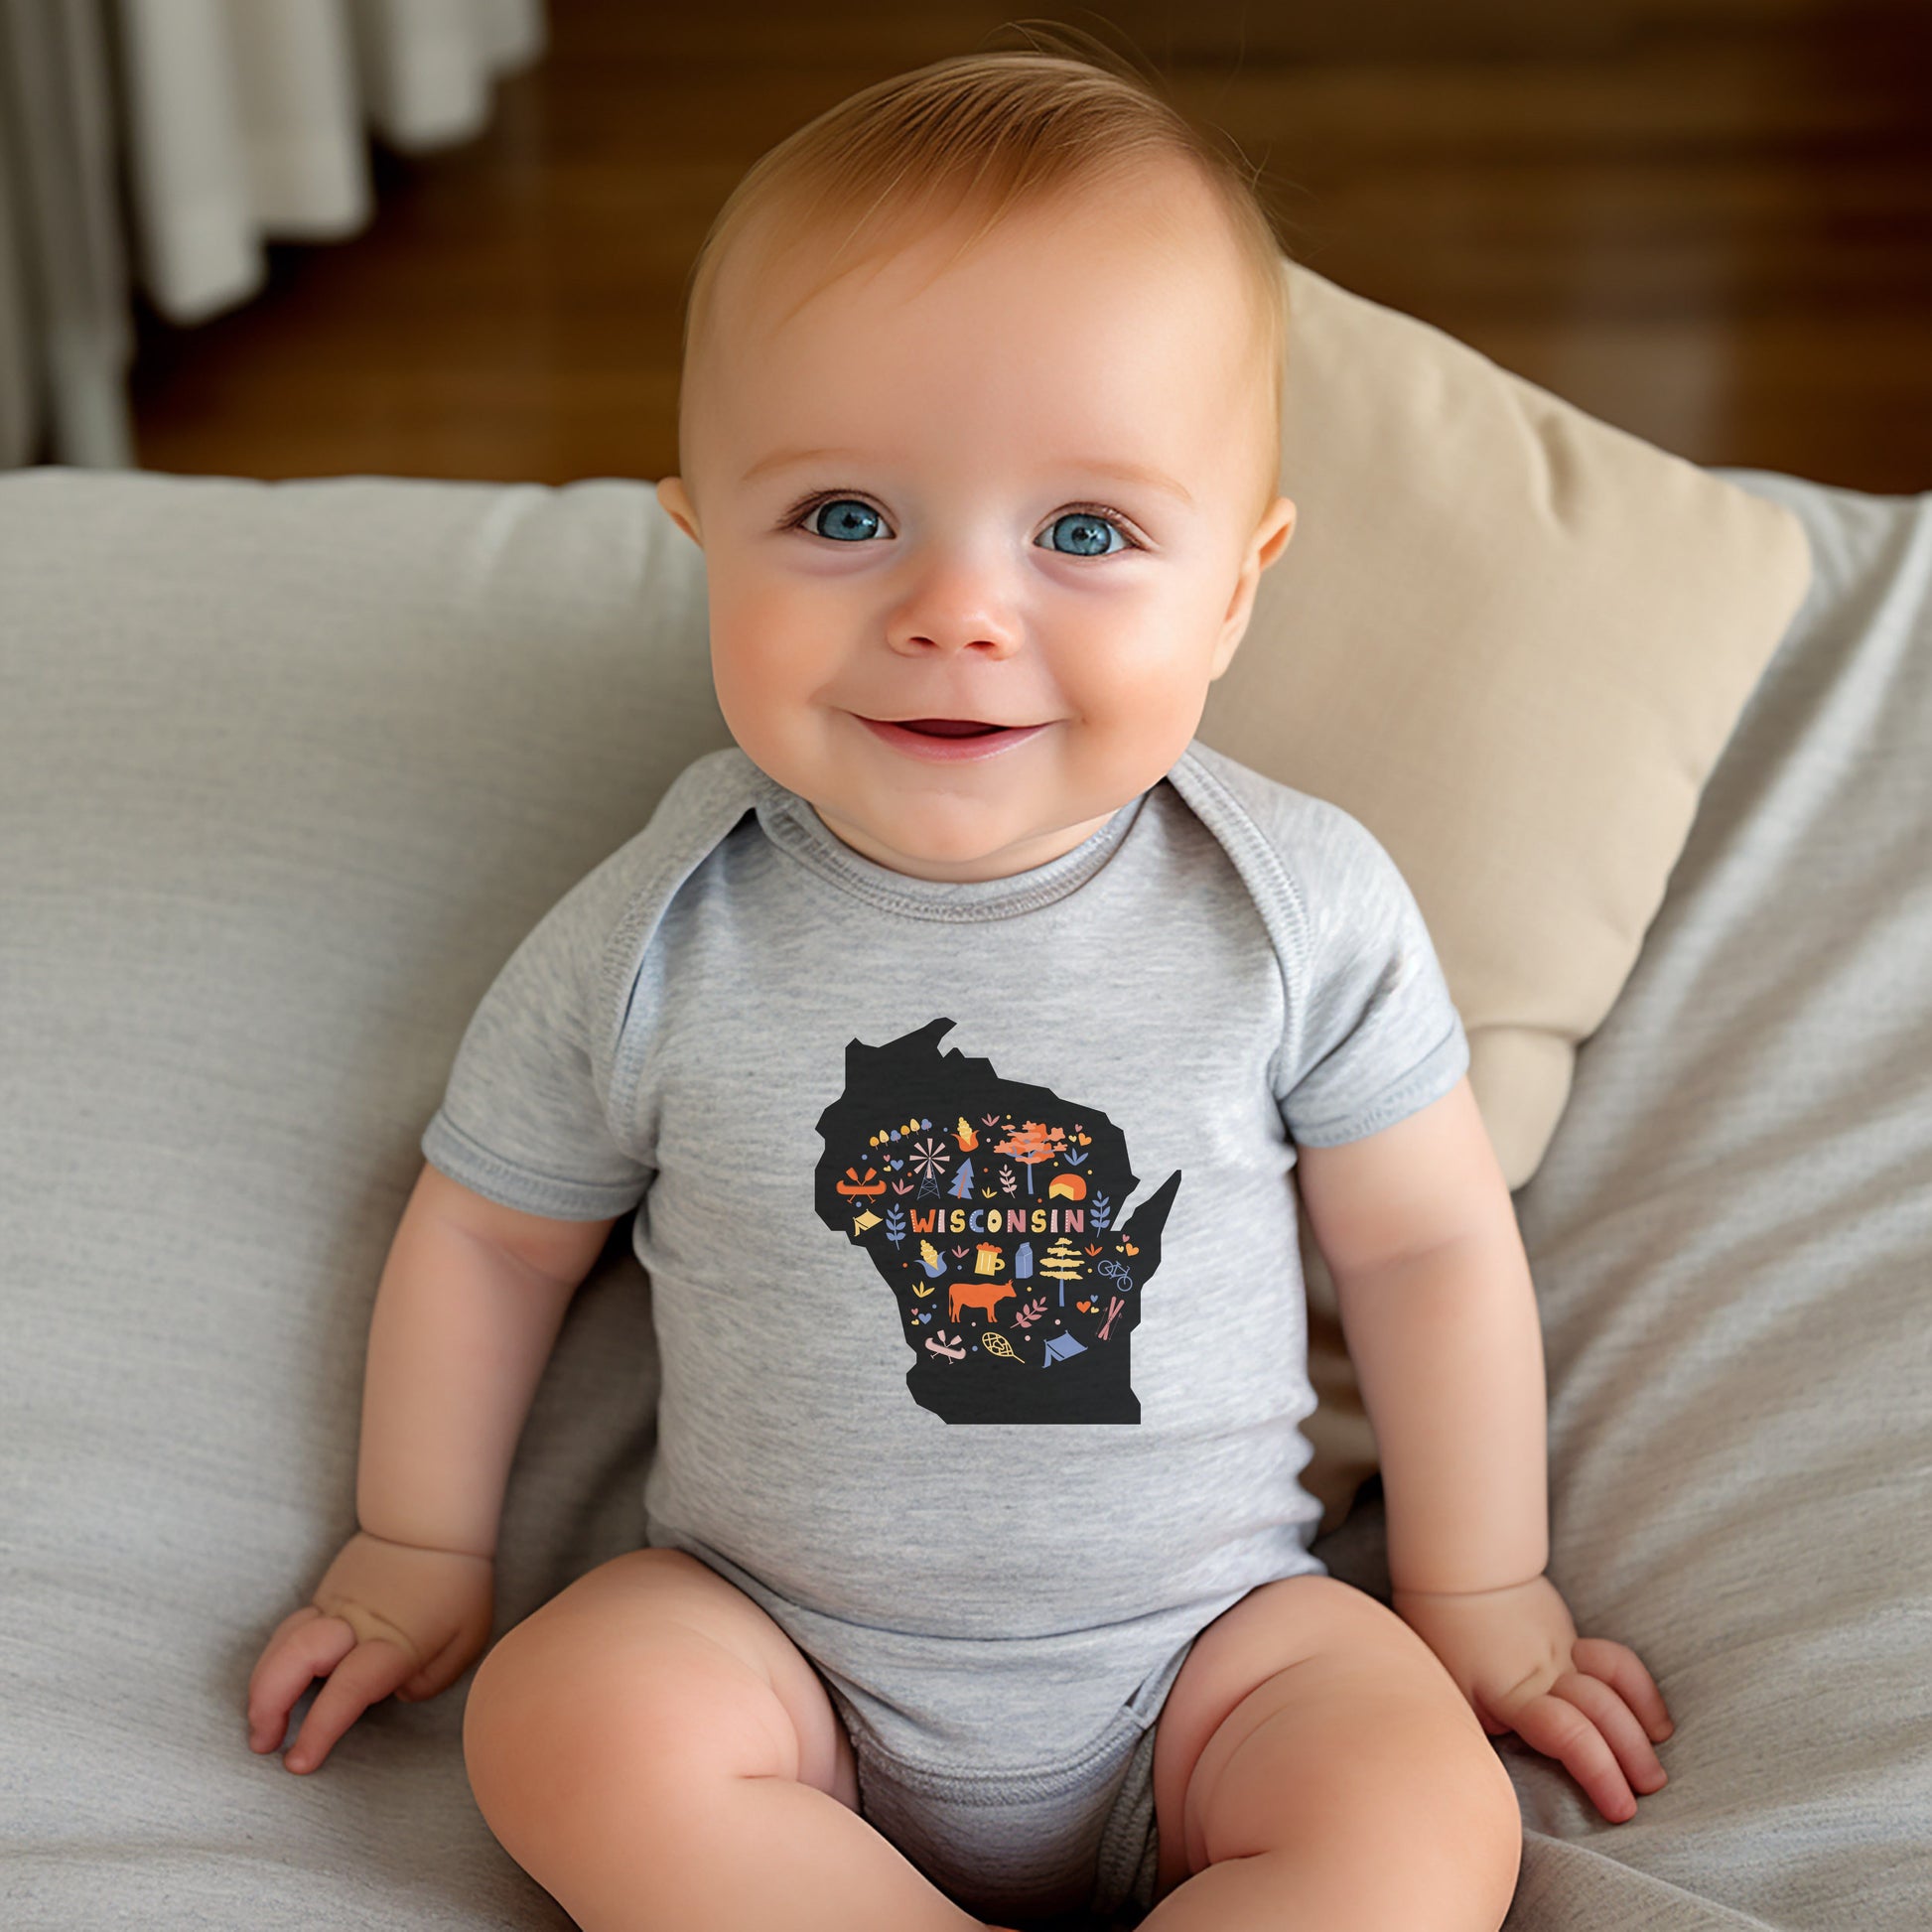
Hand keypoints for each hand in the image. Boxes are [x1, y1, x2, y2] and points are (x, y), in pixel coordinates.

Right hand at [246, 1529, 493, 1773]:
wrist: (431, 1523)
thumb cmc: (456, 1583)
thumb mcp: (465, 1638)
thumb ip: (430, 1679)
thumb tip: (393, 1694)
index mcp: (393, 1641)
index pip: (348, 1690)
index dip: (320, 1729)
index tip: (299, 1763)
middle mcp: (354, 1625)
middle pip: (295, 1661)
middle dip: (268, 1706)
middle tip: (262, 1744)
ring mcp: (332, 1607)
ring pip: (282, 1645)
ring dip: (262, 1687)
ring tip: (261, 1723)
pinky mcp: (322, 1598)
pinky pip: (287, 1633)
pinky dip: (272, 1663)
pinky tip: (272, 1688)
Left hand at [1391, 1572, 1674, 1823]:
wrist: (1460, 1568)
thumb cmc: (1442, 1631)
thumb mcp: (1448, 1689)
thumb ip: (1478, 1729)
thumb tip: (1494, 1773)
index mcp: (1513, 1693)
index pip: (1568, 1735)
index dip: (1599, 1773)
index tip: (1622, 1810)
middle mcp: (1546, 1674)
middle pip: (1602, 1715)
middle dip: (1630, 1759)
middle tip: (1647, 1795)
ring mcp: (1564, 1654)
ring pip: (1616, 1688)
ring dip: (1641, 1729)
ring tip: (1656, 1768)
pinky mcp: (1573, 1640)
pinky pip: (1617, 1664)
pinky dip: (1641, 1693)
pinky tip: (1656, 1723)